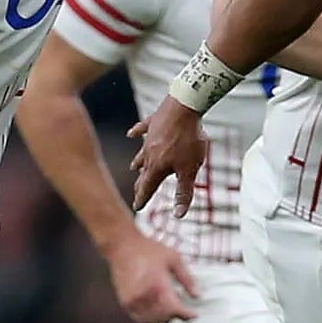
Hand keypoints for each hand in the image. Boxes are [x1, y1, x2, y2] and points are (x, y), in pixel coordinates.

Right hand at [104, 232, 198, 322]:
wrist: (122, 246)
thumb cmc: (148, 250)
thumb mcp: (174, 258)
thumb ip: (187, 278)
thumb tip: (197, 295)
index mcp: (159, 286)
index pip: (176, 310)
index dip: (187, 315)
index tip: (194, 314)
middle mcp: (145, 297)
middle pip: (165, 317)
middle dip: (176, 315)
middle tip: (181, 309)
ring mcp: (133, 301)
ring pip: (152, 321)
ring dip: (163, 318)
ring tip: (168, 310)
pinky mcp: (125, 302)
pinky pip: (139, 318)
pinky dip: (149, 319)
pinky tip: (154, 311)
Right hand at [126, 100, 207, 214]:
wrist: (183, 108)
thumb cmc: (187, 139)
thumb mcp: (190, 169)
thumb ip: (184, 192)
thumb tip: (179, 214)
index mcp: (157, 167)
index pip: (147, 188)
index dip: (142, 199)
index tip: (137, 207)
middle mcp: (149, 154)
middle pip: (143, 172)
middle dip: (140, 184)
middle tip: (137, 192)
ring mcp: (150, 138)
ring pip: (142, 153)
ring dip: (138, 161)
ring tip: (134, 167)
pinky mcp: (153, 123)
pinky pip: (142, 130)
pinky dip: (137, 133)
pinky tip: (131, 134)